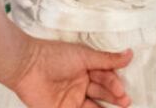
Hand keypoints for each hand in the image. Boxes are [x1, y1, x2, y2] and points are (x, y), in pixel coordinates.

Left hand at [6, 39, 132, 107]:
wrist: (26, 64)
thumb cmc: (52, 55)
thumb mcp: (83, 56)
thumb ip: (106, 59)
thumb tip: (129, 54)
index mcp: (85, 70)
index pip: (105, 79)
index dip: (114, 84)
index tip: (121, 90)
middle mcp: (79, 86)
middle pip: (102, 94)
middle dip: (114, 98)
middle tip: (125, 101)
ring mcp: (70, 100)